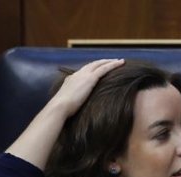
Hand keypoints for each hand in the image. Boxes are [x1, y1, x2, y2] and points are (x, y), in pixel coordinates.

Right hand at [5, 58, 124, 169]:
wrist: (59, 108)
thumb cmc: (61, 111)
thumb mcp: (66, 105)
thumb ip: (71, 104)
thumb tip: (73, 112)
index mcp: (70, 80)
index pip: (82, 72)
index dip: (91, 70)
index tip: (98, 70)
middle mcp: (76, 75)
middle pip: (91, 65)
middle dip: (102, 62)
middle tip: (112, 61)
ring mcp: (83, 75)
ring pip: (99, 64)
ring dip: (109, 61)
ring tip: (119, 61)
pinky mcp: (90, 78)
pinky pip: (104, 68)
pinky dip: (112, 64)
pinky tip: (120, 63)